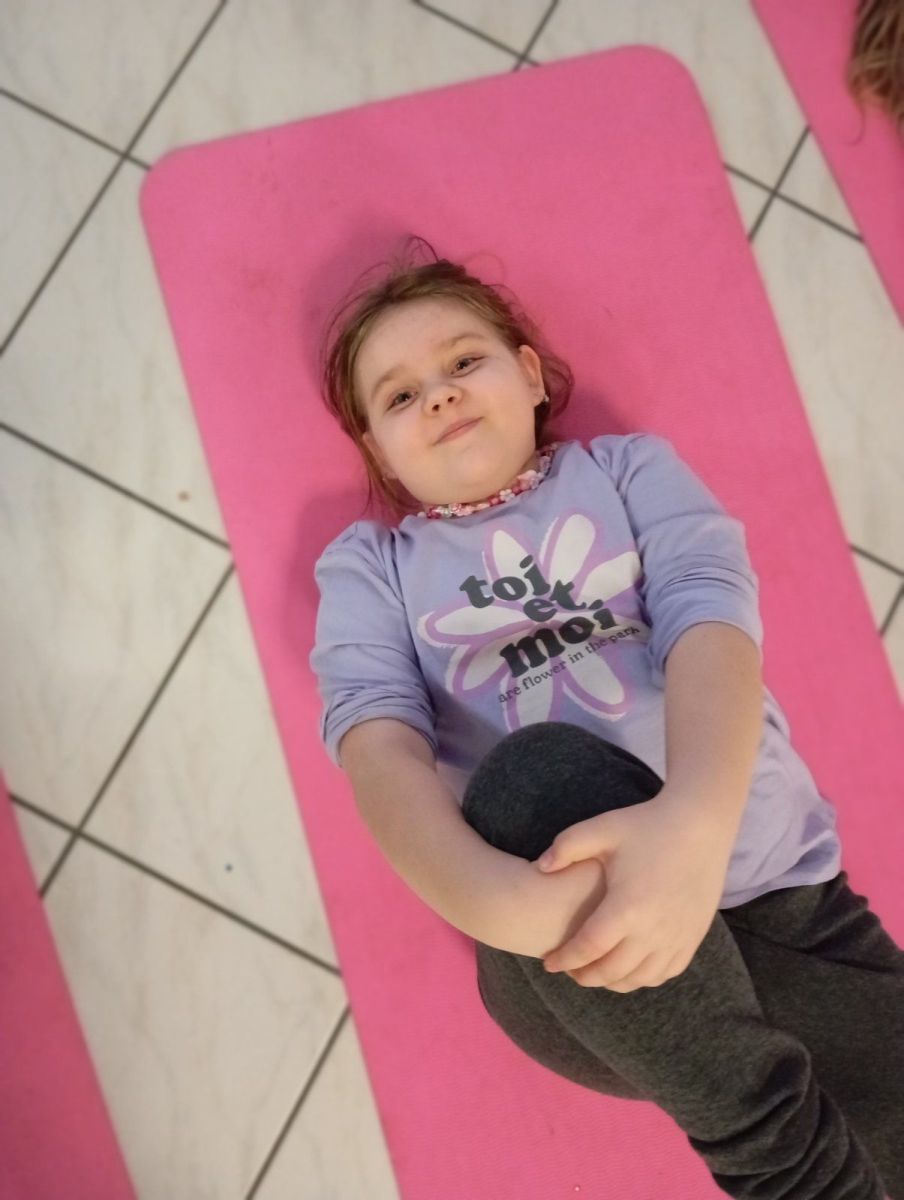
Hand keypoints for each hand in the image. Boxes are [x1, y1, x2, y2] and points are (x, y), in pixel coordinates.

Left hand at [534, 788, 733, 991]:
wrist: (699, 825)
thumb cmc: (646, 825)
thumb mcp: (602, 829)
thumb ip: (565, 847)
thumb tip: (540, 868)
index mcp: (628, 906)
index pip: (588, 948)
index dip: (565, 959)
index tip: (548, 962)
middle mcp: (654, 929)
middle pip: (612, 972)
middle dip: (584, 976)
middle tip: (568, 969)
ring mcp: (677, 937)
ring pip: (639, 978)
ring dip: (612, 981)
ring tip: (594, 970)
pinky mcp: (693, 937)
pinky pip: (665, 973)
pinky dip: (642, 977)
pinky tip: (628, 966)